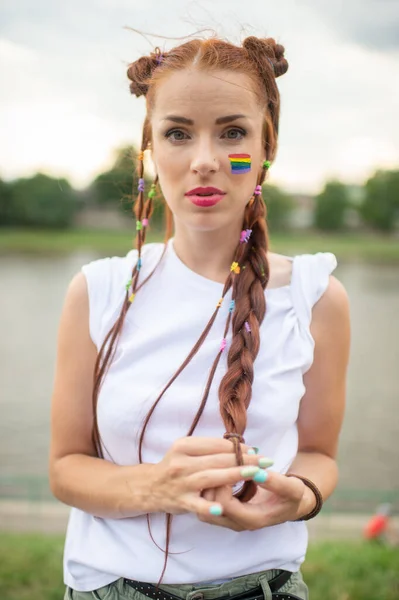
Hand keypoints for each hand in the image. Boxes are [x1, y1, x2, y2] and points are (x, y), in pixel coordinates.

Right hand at [148, 437, 266, 518]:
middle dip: (244, 459)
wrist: (149, 487)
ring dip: (235, 475)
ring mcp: (181, 482)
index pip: (216, 444)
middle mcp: (182, 462)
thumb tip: (239, 447)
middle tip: (266, 460)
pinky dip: (208, 507)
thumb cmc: (175, 466)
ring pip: (211, 477)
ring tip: (255, 473)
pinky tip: (221, 509)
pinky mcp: (181, 501)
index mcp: (184, 446)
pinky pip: (196, 505)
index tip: (256, 449)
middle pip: (217, 459)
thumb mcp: (186, 451)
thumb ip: (208, 449)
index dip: (237, 446)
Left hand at [198, 470, 314, 530]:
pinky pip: (207, 503)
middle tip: (222, 465)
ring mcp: (229, 520)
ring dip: (208, 486)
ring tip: (220, 469)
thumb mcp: (291, 488)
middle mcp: (237, 523)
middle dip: (213, 484)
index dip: (225, 483)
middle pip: (209, 508)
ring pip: (204, 507)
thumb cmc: (291, 496)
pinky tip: (219, 473)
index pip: (225, 504)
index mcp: (252, 519)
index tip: (233, 466)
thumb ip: (276, 483)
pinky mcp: (225, 512)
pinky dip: (209, 488)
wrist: (289, 504)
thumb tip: (258, 472)